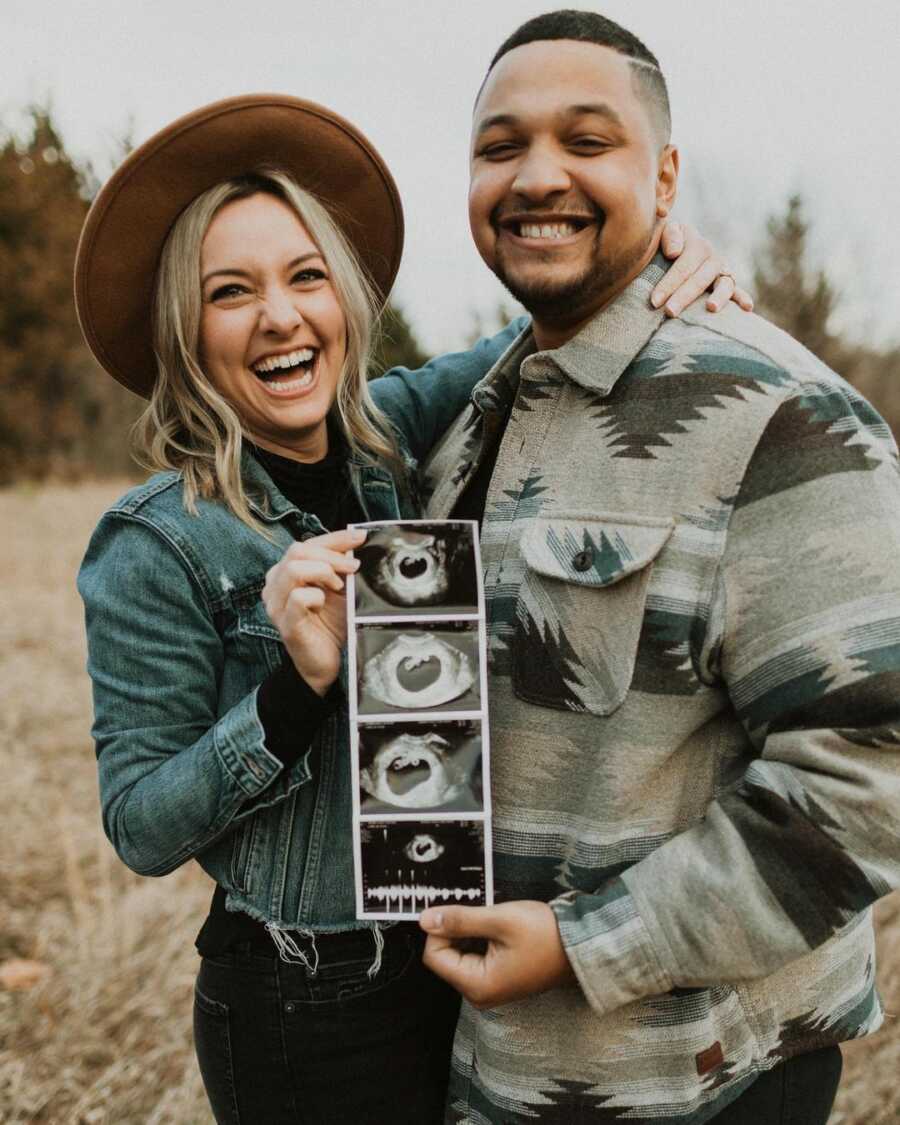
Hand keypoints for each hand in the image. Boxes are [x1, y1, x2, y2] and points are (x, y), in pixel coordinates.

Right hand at [262, 527, 365, 694]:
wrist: (325, 664)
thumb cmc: (331, 625)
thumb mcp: (340, 590)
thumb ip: (341, 567)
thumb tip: (357, 543)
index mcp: (286, 573)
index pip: (306, 544)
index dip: (334, 538)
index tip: (359, 537)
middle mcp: (275, 585)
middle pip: (296, 551)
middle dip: (331, 554)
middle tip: (353, 566)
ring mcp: (277, 605)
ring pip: (294, 569)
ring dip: (323, 572)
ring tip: (338, 586)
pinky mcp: (285, 623)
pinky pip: (298, 598)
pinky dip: (316, 596)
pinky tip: (324, 605)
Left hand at [420, 900, 574, 1007]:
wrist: (581, 947)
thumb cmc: (546, 935)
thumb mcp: (500, 920)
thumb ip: (460, 920)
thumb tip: (425, 919)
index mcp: (478, 985)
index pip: (434, 956)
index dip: (440, 929)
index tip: (456, 910)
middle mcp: (480, 994)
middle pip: (445, 958)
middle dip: (455, 931)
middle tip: (480, 913)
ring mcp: (490, 989)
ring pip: (459, 955)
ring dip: (469, 934)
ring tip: (493, 922)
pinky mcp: (498, 980)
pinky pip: (475, 958)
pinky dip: (479, 940)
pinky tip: (498, 930)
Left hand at [652, 220, 753, 317]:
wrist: (672, 253)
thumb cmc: (665, 246)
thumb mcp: (666, 234)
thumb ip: (670, 235)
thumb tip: (674, 253)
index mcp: (697, 245)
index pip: (684, 266)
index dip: (669, 283)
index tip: (654, 301)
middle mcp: (713, 258)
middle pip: (700, 278)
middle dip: (684, 296)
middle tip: (670, 312)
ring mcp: (722, 272)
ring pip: (724, 284)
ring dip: (719, 297)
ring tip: (711, 308)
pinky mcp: (728, 285)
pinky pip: (737, 291)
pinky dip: (743, 298)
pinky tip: (747, 308)